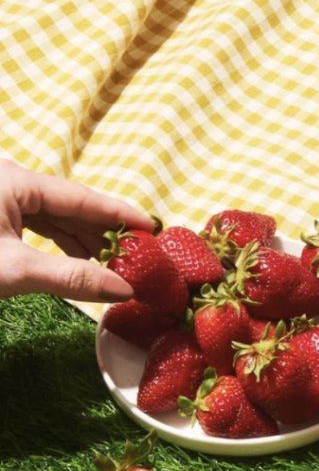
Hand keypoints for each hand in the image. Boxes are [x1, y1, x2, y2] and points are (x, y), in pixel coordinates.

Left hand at [0, 159, 154, 301]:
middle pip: (71, 206)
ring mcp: (4, 198)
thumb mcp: (17, 269)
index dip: (120, 214)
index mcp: (17, 181)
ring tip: (116, 262)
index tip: (152, 228)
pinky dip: (63, 242)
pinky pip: (40, 223)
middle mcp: (13, 182)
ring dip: (86, 239)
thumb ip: (72, 277)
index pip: (82, 197)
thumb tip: (125, 290)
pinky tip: (82, 258)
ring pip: (56, 216)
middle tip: (139, 253)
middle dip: (105, 231)